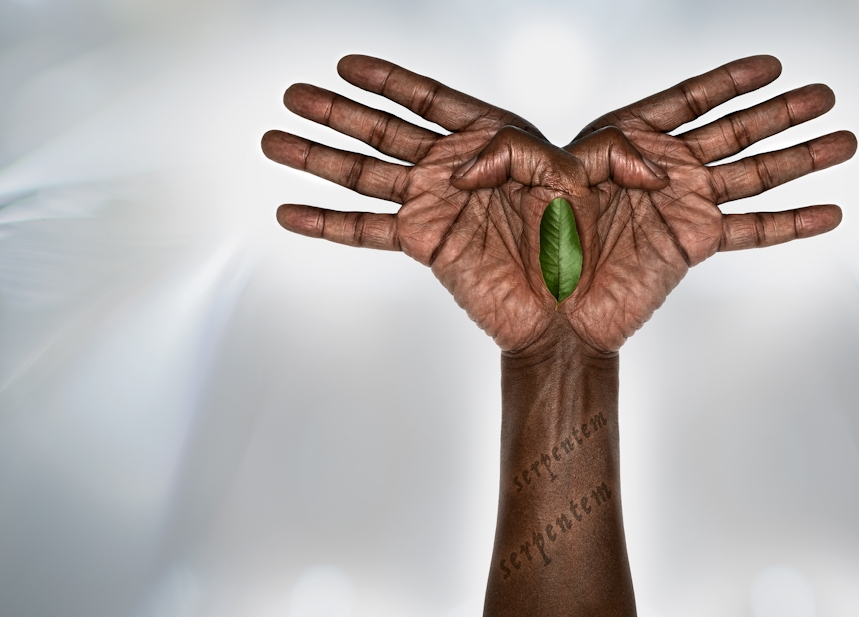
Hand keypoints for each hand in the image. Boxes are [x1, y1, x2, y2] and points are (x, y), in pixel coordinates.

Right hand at [261, 56, 666, 352]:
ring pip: (364, 172)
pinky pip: (368, 228)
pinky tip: (292, 212)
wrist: (571, 310)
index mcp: (495, 140)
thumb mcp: (575, 177)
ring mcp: (436, 205)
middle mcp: (457, 168)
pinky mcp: (425, 244)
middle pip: (384, 130)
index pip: (431, 99)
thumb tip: (465, 167)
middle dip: (337, 111)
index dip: (388, 80)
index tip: (346, 64)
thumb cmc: (583, 242)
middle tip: (293, 94)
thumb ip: (525, 154)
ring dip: (318, 157)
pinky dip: (328, 222)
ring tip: (275, 140)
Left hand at [565, 56, 856, 337]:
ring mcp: (683, 206)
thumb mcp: (544, 174)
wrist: (546, 308)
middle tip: (824, 95)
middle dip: (782, 113)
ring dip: (801, 157)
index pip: (689, 101)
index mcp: (625, 140)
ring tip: (844, 140)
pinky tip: (826, 212)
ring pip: (754, 174)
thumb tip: (656, 169)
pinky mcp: (694, 243)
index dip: (731, 81)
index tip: (771, 66)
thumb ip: (601, 153)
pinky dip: (791, 223)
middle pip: (735, 130)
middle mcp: (662, 168)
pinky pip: (751, 230)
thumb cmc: (535, 240)